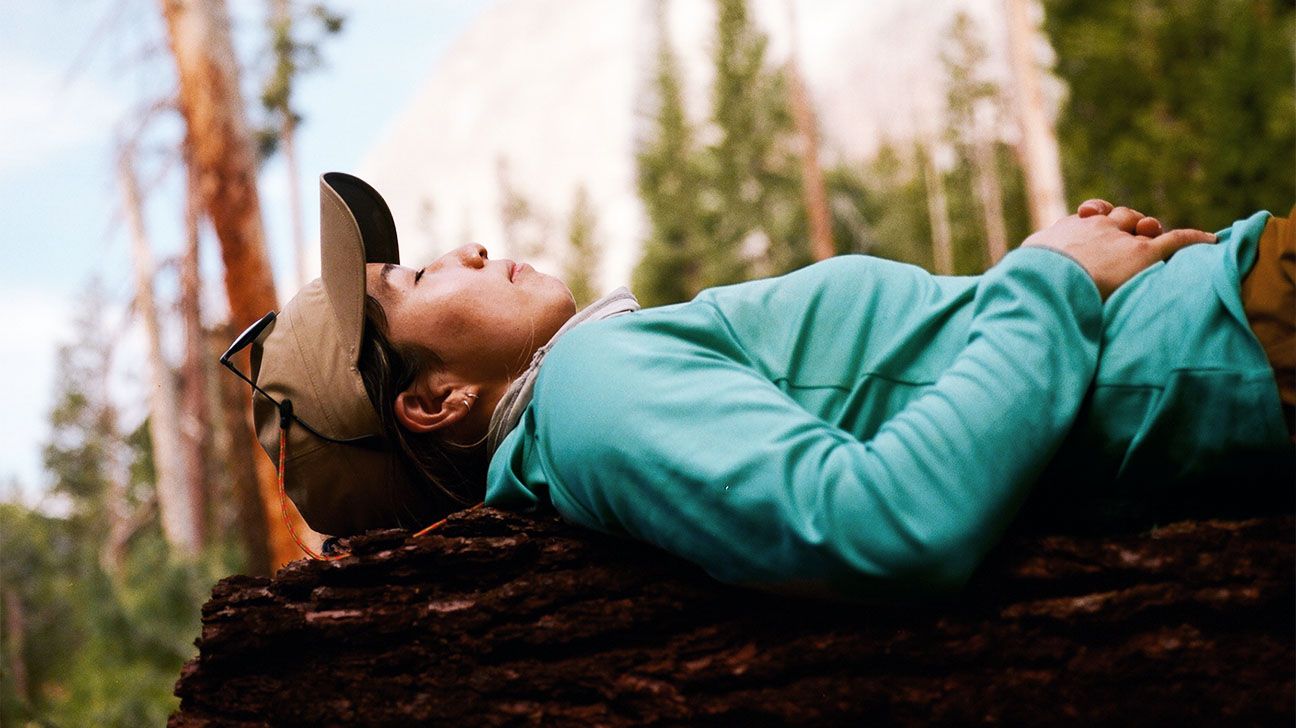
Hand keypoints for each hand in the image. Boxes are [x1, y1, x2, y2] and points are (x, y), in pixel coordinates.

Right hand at [1022, 203, 1215, 299]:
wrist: (1045, 282)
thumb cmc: (1026, 284)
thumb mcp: (1019, 274)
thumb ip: (1025, 275)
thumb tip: (1009, 291)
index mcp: (1064, 232)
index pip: (1084, 220)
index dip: (1091, 223)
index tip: (1089, 225)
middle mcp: (1094, 227)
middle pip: (1116, 217)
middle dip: (1124, 223)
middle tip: (1126, 235)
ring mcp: (1120, 238)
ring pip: (1143, 225)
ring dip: (1149, 228)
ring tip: (1152, 235)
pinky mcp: (1145, 253)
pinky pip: (1176, 240)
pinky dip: (1194, 240)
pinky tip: (1210, 240)